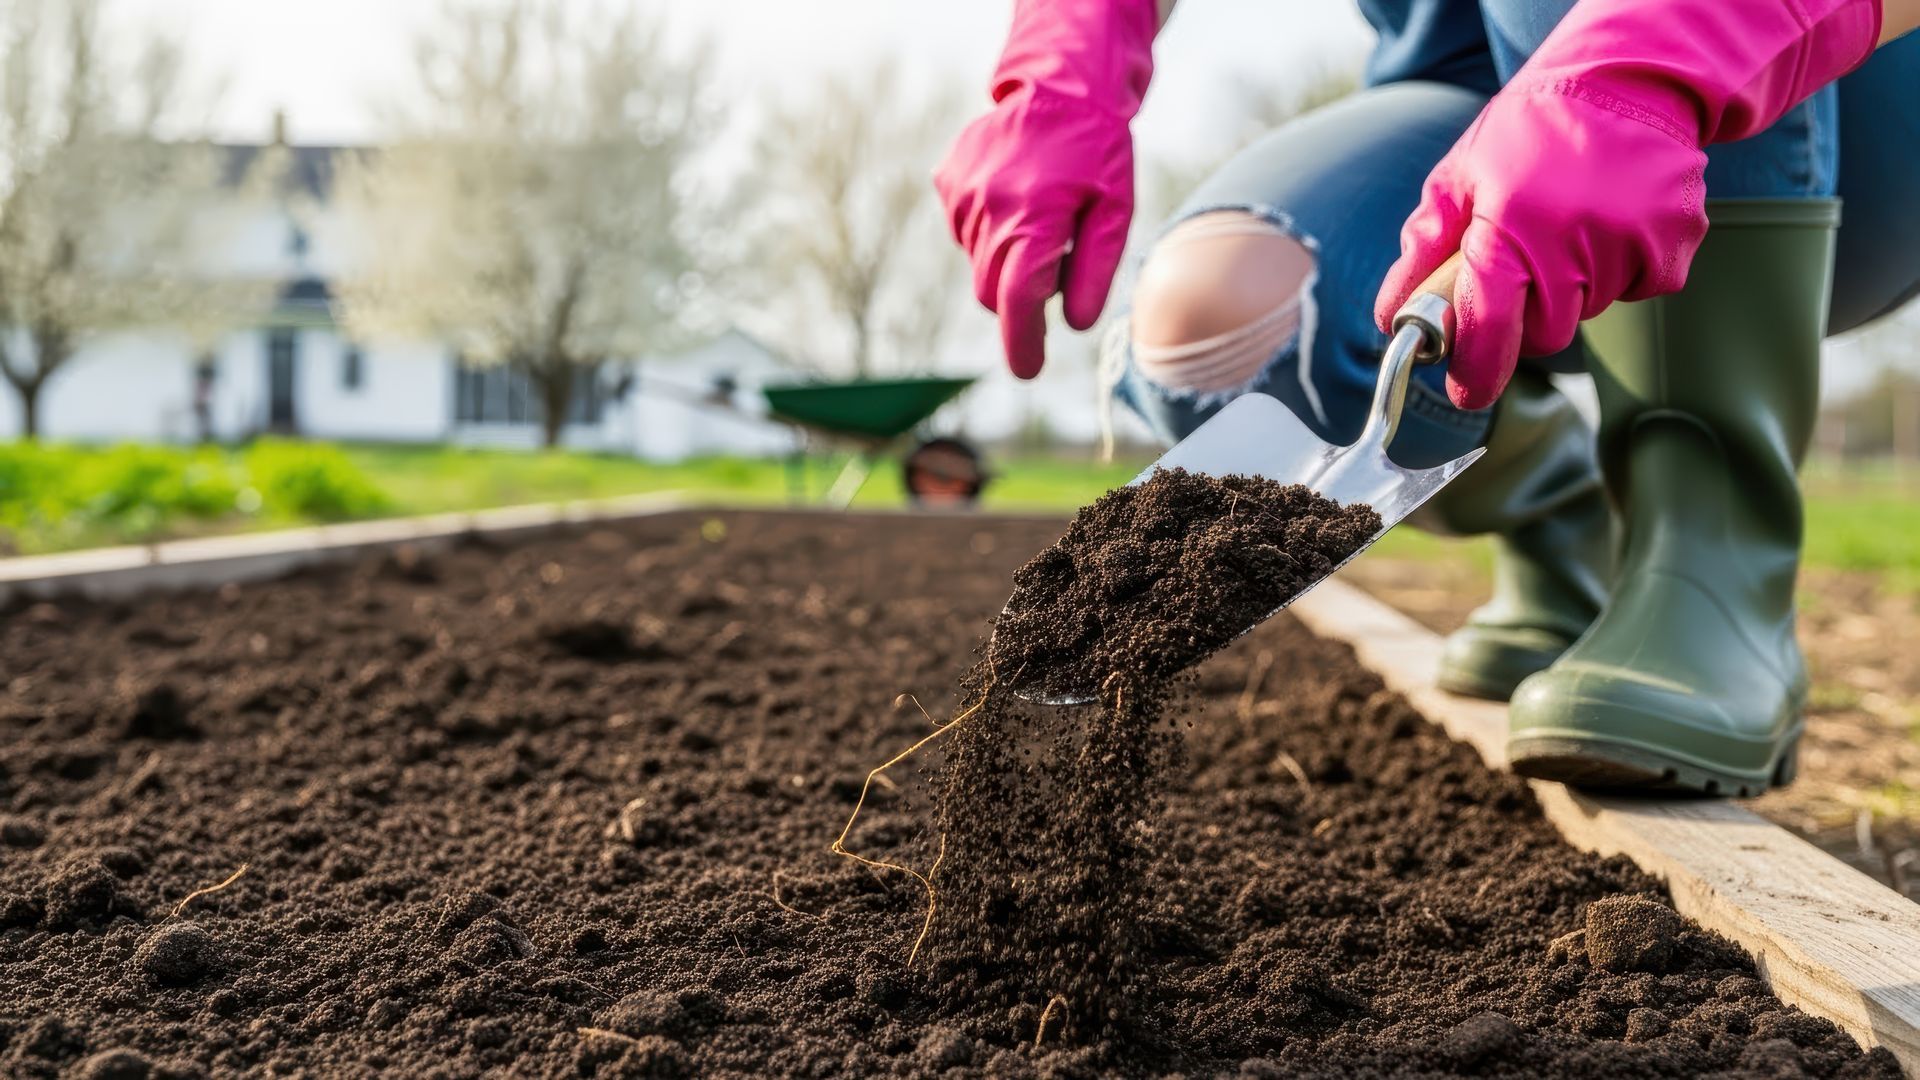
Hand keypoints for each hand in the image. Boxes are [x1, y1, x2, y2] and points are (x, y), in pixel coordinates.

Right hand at [933, 0, 1157, 379]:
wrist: (1059, 84)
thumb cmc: (1098, 150)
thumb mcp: (1115, 210)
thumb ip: (1094, 270)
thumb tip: (1074, 324)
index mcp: (1033, 219)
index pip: (1018, 302)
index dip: (1023, 344)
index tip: (1028, 371)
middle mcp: (989, 210)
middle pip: (994, 292)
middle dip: (1020, 300)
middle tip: (1056, 266)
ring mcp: (963, 197)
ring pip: (978, 264)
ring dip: (1006, 261)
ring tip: (1040, 219)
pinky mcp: (948, 184)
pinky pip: (965, 234)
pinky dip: (989, 233)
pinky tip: (1015, 199)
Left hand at [1374, 0, 1879, 409]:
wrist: (1629, 79)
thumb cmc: (1532, 128)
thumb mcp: (1460, 177)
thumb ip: (1424, 250)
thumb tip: (1393, 315)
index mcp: (1513, 229)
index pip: (1489, 330)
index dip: (1474, 372)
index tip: (1466, 391)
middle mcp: (1576, 243)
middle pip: (1544, 333)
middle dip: (1525, 314)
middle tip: (1521, 262)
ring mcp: (1632, 245)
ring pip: (1589, 310)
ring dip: (1572, 286)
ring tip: (1567, 223)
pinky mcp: (1674, 244)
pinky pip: (1636, 287)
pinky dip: (1619, 268)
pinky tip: (1608, 219)